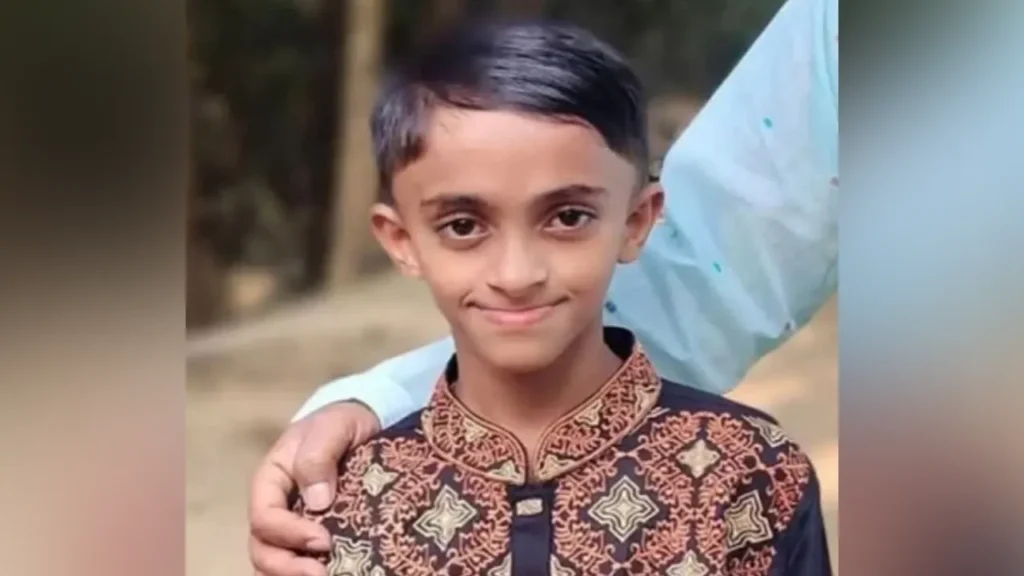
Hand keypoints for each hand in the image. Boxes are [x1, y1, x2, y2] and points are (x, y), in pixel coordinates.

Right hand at [248, 401, 381, 575]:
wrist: (366, 423)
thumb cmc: (344, 422)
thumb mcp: (333, 426)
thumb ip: (318, 456)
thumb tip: (317, 501)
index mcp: (271, 480)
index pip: (263, 516)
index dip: (288, 533)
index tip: (324, 540)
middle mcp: (276, 508)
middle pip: (263, 549)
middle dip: (287, 567)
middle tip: (322, 573)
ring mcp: (292, 526)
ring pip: (274, 563)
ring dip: (293, 575)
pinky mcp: (312, 537)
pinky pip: (298, 561)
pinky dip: (304, 573)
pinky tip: (333, 572)